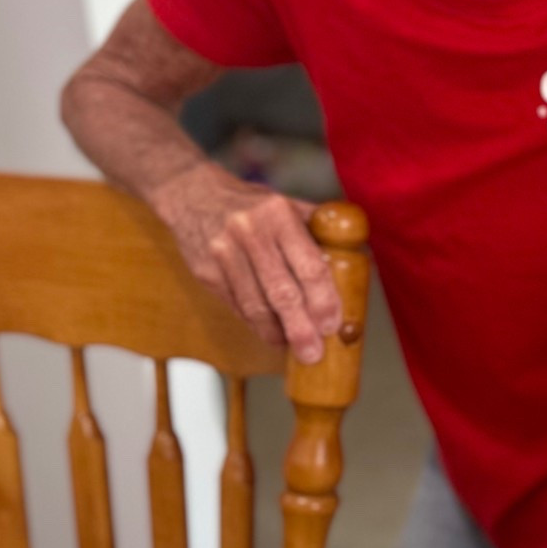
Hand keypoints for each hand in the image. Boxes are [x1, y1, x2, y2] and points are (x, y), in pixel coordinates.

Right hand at [150, 161, 341, 363]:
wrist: (192, 194)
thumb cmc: (250, 204)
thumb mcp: (286, 204)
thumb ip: (317, 230)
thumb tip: (355, 258)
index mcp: (278, 215)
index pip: (309, 265)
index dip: (323, 300)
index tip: (332, 324)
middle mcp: (249, 232)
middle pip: (281, 292)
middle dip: (301, 328)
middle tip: (314, 353)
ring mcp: (223, 253)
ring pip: (255, 305)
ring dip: (277, 332)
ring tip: (294, 347)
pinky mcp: (206, 272)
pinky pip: (237, 306)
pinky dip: (256, 323)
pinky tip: (271, 332)